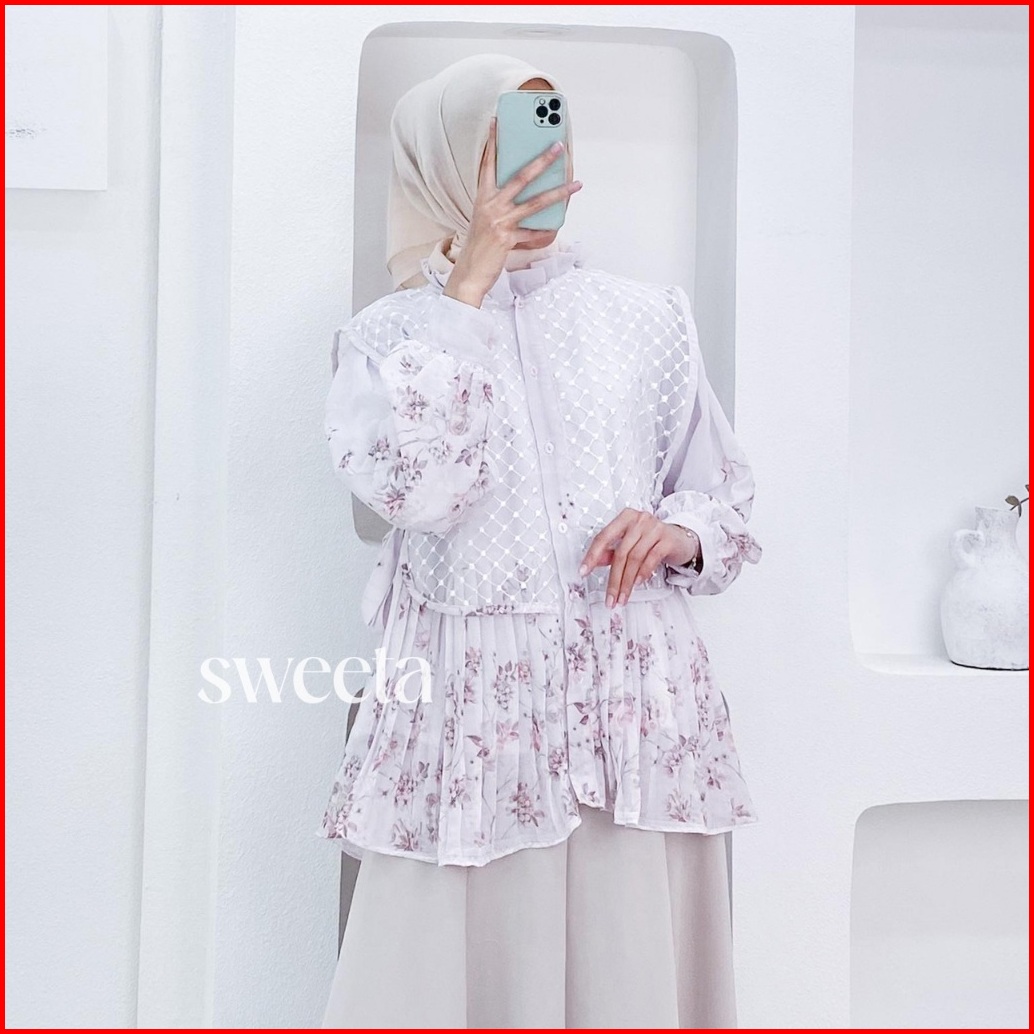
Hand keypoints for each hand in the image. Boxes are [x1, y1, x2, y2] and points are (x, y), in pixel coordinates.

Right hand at [443, 117, 582, 308]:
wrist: (469, 274)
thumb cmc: (479, 247)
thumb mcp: (485, 220)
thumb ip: (501, 205)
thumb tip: (527, 196)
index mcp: (482, 198)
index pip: (488, 164)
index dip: (492, 142)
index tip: (497, 121)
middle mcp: (490, 206)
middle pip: (521, 177)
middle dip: (542, 160)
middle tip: (558, 146)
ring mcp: (499, 221)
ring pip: (535, 203)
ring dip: (559, 192)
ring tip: (576, 184)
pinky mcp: (507, 239)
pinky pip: (534, 233)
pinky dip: (546, 231)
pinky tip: (559, 226)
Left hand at [578, 508, 700, 607]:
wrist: (681, 539)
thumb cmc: (651, 540)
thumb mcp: (629, 543)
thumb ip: (611, 551)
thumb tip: (594, 562)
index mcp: (625, 518)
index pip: (603, 536)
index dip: (592, 556)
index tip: (584, 571)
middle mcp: (639, 520)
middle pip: (620, 552)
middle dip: (613, 579)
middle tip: (610, 597)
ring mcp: (654, 528)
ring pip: (635, 558)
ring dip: (627, 582)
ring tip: (622, 597)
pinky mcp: (667, 539)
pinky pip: (651, 558)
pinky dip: (642, 573)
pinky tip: (637, 584)